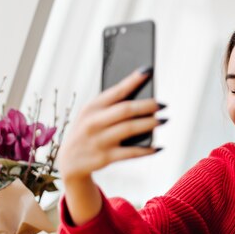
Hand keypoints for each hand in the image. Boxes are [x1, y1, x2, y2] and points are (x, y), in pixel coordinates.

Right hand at [58, 68, 162, 183]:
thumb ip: (112, 107)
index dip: (133, 80)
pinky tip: (158, 147)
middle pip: (126, 110)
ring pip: (130, 129)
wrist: (70, 162)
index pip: (116, 90)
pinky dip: (147, 150)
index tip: (148, 71)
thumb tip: (144, 100)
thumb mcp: (92, 116)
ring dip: (150, 124)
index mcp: (91, 107)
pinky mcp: (104, 157)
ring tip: (164, 120)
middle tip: (163, 104)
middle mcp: (93, 122)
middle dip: (147, 105)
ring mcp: (98, 140)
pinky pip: (131, 153)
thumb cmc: (89, 132)